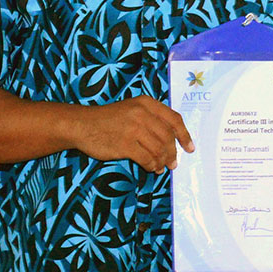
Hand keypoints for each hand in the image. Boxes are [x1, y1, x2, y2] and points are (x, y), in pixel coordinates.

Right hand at [72, 96, 192, 172]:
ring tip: (160, 167)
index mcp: (146, 103)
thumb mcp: (132, 109)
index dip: (184, 135)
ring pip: (159, 149)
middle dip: (173, 153)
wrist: (82, 124)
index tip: (190, 148)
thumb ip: (152, 119)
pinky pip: (146, 159)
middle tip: (173, 163)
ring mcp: (133, 128)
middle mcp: (141, 113)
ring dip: (162, 161)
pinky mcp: (124, 144)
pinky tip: (151, 168)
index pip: (174, 119)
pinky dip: (152, 166)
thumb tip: (173, 140)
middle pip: (168, 137)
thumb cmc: (109, 119)